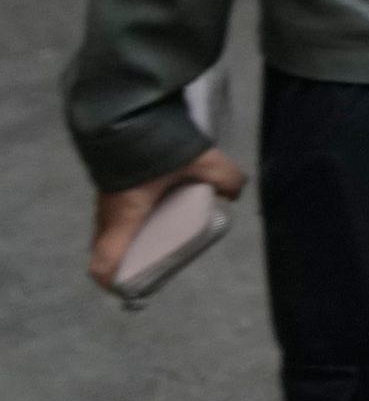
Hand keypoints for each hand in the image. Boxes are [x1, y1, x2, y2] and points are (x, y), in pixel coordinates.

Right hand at [89, 148, 244, 290]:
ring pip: (111, 232)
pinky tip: (155, 217)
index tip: (134, 287)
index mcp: (125, 217)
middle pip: (108, 251)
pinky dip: (129, 224)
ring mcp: (105, 200)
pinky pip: (115, 216)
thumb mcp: (202, 162)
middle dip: (129, 262)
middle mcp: (108, 214)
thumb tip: (233, 195)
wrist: (129, 113)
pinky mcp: (110, 186)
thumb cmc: (159, 146)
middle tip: (158, 263)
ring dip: (129, 241)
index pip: (104, 263)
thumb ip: (226, 178)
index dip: (114, 282)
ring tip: (162, 240)